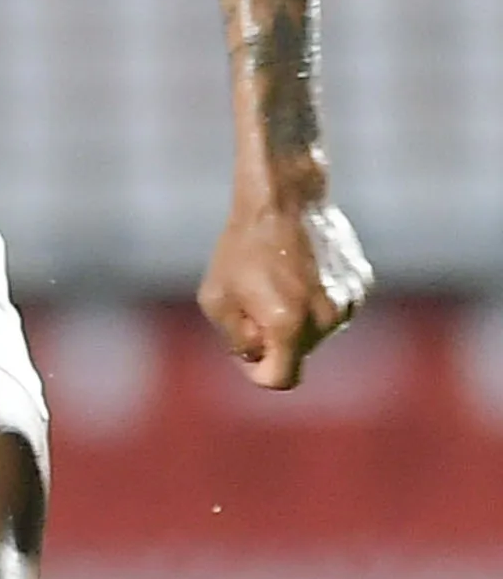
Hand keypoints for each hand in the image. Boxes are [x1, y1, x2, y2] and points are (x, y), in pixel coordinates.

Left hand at [200, 184, 369, 388]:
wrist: (285, 199)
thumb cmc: (242, 248)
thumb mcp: (216, 298)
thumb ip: (236, 338)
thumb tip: (258, 355)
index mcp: (289, 325)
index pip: (282, 379)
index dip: (258, 372)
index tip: (247, 353)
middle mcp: (327, 318)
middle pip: (297, 353)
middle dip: (273, 338)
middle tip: (253, 300)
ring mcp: (350, 301)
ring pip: (317, 331)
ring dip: (294, 318)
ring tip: (276, 279)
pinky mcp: (362, 283)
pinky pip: (332, 307)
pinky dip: (313, 298)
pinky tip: (300, 267)